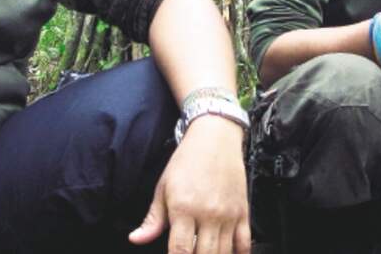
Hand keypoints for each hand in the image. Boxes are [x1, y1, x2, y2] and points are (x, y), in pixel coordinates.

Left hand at [129, 116, 249, 253]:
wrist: (216, 137)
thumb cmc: (188, 160)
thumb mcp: (163, 187)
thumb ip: (152, 218)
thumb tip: (136, 239)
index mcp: (184, 208)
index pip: (180, 250)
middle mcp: (208, 213)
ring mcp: (228, 214)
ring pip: (224, 252)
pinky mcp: (243, 210)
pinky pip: (245, 241)